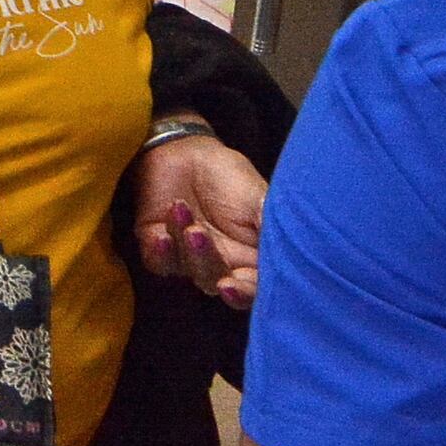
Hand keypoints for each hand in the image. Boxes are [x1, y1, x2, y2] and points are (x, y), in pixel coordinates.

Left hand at [132, 131, 267, 303]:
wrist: (190, 151)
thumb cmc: (231, 177)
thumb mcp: (260, 199)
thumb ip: (273, 228)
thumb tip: (289, 253)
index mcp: (250, 258)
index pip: (250, 288)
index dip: (242, 293)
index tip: (231, 287)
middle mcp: (219, 263)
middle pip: (214, 282)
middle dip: (207, 263)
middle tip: (199, 235)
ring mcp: (187, 257)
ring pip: (186, 269)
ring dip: (183, 243)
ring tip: (181, 210)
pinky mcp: (157, 246)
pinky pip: (157, 261)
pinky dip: (158, 252)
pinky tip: (161, 236)